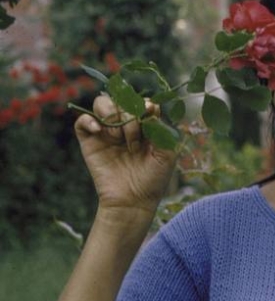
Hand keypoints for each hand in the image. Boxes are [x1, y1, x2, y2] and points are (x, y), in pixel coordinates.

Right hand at [74, 92, 176, 214]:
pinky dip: (88, 120)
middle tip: (134, 143)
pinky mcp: (90, 142)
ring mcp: (106, 132)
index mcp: (144, 124)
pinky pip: (82, 121)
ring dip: (111, 117)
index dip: (144, 105)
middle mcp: (125, 125)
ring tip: (118, 139)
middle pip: (121, 99)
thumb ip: (161, 129)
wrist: (133, 201)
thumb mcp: (166, 153)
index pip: (141, 101)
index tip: (149, 116)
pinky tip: (99, 131)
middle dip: (130, 118)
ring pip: (101, 103)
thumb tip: (150, 106)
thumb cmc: (153, 178)